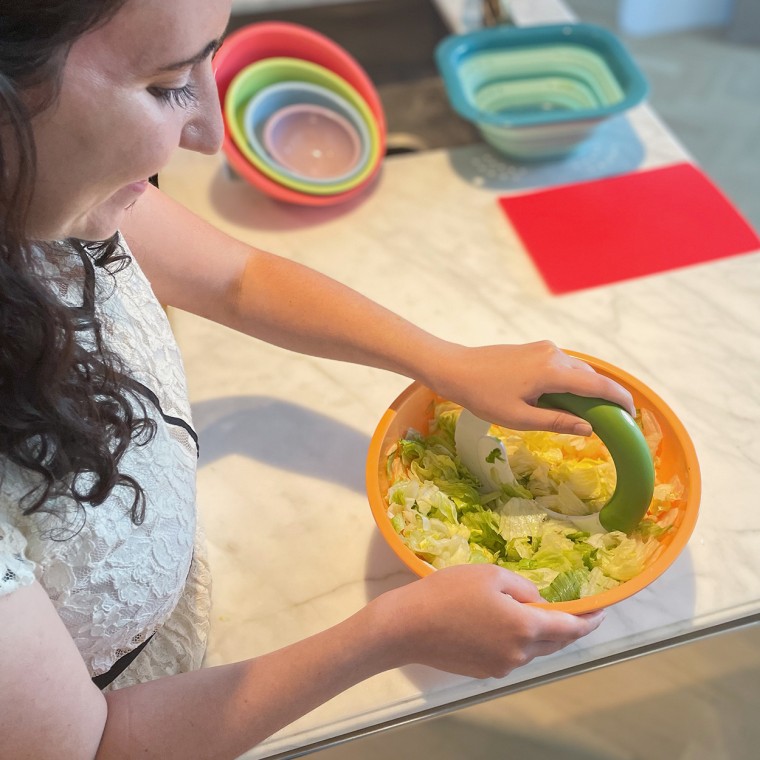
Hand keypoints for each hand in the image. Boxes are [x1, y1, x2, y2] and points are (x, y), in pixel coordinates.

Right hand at [373, 564, 604, 678]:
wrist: (407, 627)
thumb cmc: (448, 593)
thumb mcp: (490, 575)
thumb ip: (523, 588)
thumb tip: (539, 601)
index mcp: (525, 627)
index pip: (570, 628)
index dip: (590, 621)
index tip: (603, 611)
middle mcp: (519, 653)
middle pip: (555, 643)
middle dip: (568, 628)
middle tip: (576, 611)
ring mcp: (501, 667)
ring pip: (532, 650)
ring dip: (540, 635)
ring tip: (535, 614)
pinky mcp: (484, 672)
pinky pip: (512, 655)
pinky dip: (518, 642)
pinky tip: (503, 625)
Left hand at [430, 340, 635, 434]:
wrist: (457, 368)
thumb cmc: (484, 396)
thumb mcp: (520, 417)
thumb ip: (557, 421)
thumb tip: (590, 428)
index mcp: (552, 371)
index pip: (598, 385)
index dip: (619, 399)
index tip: (633, 414)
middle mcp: (554, 354)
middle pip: (590, 376)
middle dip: (605, 396)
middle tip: (613, 420)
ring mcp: (544, 348)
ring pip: (577, 370)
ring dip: (587, 389)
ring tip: (591, 413)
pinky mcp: (536, 348)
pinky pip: (563, 365)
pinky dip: (572, 381)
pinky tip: (566, 398)